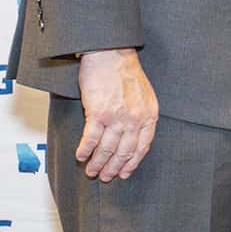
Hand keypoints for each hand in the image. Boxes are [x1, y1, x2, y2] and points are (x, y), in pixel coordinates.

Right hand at [76, 47, 159, 181]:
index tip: (124, 173)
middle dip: (114, 168)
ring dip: (97, 163)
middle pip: (124, 152)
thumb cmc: (126, 73)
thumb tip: (133, 138)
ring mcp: (117, 117)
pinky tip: (81, 156)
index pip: (142, 147)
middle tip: (105, 177)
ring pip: (107, 149)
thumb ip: (142, 116)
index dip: (132, 163)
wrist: (112, 55)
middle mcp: (135, 118)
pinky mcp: (98, 113)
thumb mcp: (144, 96)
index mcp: (149, 115)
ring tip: (91, 171)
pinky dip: (85, 150)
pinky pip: (91, 139)